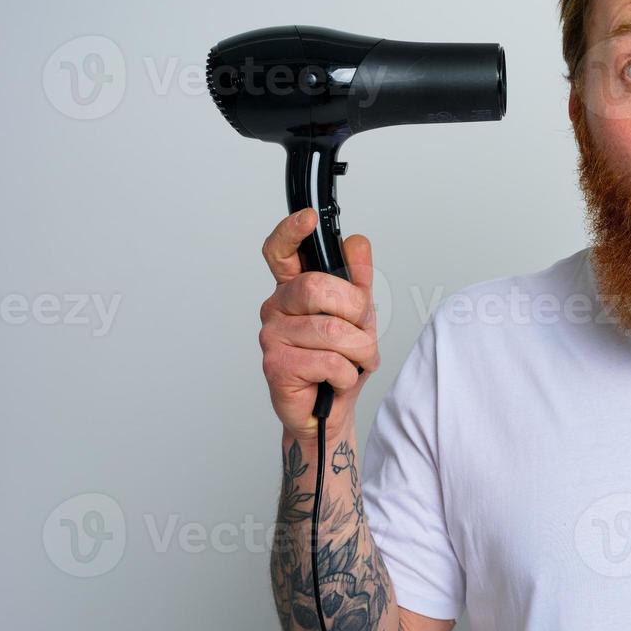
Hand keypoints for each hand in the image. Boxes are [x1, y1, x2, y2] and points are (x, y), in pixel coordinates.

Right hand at [258, 208, 379, 443]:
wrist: (328, 412)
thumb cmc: (339, 363)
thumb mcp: (359, 319)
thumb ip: (358, 282)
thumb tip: (357, 243)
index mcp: (293, 290)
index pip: (281, 252)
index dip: (291, 232)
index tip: (307, 218)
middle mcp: (276, 307)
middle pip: (318, 288)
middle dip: (355, 313)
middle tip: (359, 334)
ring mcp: (271, 336)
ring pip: (331, 330)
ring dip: (358, 351)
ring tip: (352, 362)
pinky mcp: (275, 365)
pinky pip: (328, 361)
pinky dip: (347, 374)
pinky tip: (335, 380)